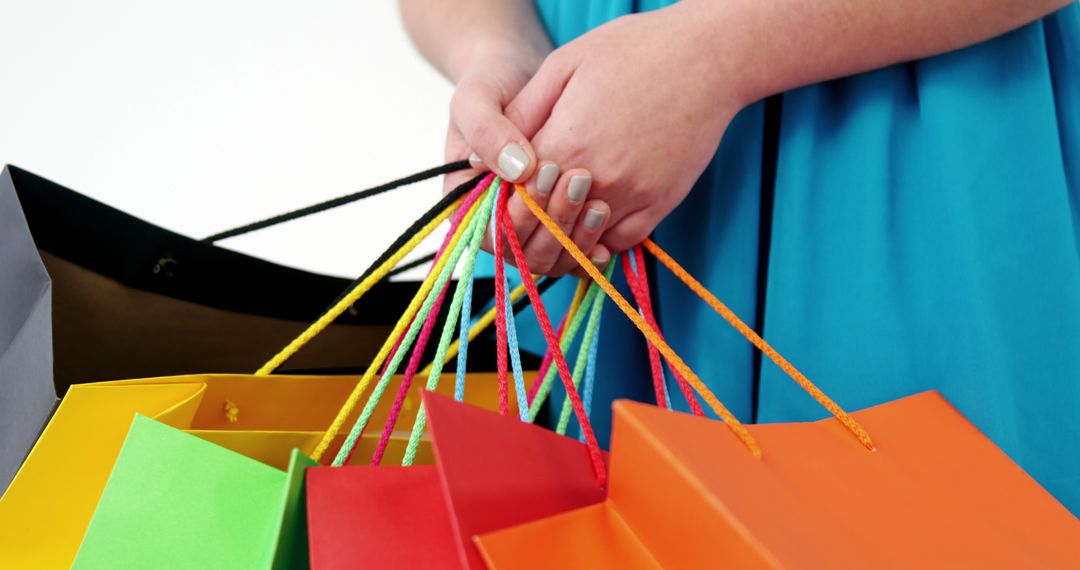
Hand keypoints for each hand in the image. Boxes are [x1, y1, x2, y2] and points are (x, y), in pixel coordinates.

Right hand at [441, 40, 612, 276]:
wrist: (525, 80)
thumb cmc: (492, 86)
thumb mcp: (476, 98)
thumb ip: (486, 131)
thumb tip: (516, 170)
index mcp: (466, 202)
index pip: (489, 233)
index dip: (517, 215)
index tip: (545, 172)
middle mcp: (495, 224)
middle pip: (522, 253)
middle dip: (552, 223)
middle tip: (579, 179)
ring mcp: (528, 229)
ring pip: (550, 260)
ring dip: (575, 239)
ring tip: (599, 202)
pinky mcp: (557, 227)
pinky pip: (572, 256)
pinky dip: (590, 248)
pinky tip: (608, 223)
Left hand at [501, 3, 747, 274]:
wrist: (709, 56)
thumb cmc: (633, 50)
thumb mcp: (563, 67)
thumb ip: (521, 116)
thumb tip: (483, 157)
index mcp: (566, 140)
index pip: (512, 197)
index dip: (498, 202)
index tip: (496, 196)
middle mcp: (598, 177)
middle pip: (542, 228)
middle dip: (522, 228)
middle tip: (516, 217)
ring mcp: (633, 194)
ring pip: (578, 243)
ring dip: (558, 238)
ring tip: (548, 222)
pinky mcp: (661, 203)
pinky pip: (618, 243)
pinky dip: (597, 241)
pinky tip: (587, 222)